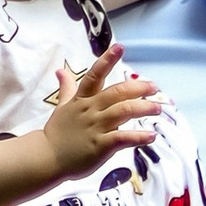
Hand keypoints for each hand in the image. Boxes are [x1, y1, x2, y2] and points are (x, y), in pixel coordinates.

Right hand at [41, 48, 163, 175]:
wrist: (47, 158)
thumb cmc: (57, 133)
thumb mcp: (62, 106)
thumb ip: (67, 88)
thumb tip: (61, 71)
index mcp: (82, 99)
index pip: (95, 75)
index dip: (107, 60)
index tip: (120, 47)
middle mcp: (90, 110)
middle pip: (117, 93)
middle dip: (138, 88)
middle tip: (153, 88)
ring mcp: (95, 127)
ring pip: (123, 112)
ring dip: (144, 108)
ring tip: (158, 108)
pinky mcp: (100, 146)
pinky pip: (122, 138)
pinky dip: (139, 137)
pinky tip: (151, 135)